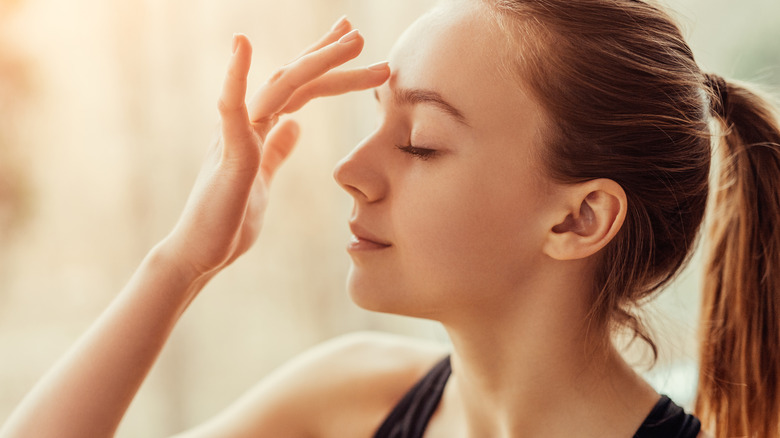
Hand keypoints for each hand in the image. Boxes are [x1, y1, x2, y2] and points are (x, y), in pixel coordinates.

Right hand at [161, 18, 389, 280]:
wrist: (199, 255)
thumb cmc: (228, 220)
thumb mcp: (263, 178)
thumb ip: (276, 149)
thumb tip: (295, 125)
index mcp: (258, 129)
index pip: (298, 89)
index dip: (324, 65)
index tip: (352, 44)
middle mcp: (247, 123)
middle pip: (292, 78)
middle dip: (327, 54)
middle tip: (359, 33)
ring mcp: (236, 135)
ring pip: (279, 86)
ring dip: (316, 60)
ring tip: (352, 40)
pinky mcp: (227, 154)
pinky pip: (231, 109)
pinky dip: (235, 76)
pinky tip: (242, 45)